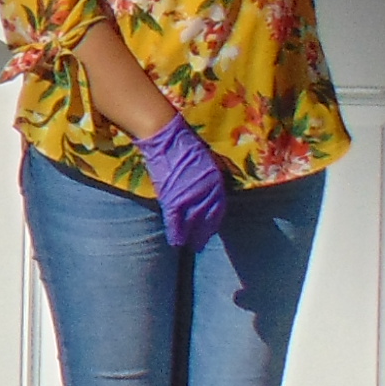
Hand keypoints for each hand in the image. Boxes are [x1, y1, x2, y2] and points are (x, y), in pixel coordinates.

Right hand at [140, 116, 230, 251]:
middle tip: (200, 245)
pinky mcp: (173, 198)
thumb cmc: (184, 144)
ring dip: (192, 236)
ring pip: (193, 222)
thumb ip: (211, 173)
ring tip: (190, 247)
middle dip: (204, 233)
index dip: (214, 223)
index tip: (210, 232)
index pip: (218, 208)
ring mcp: (190, 195)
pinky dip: (176, 232)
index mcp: (216, 181)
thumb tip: (215, 184)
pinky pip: (176, 220)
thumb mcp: (206, 159)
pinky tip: (176, 243)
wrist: (166, 138)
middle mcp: (207, 191)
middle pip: (207, 218)